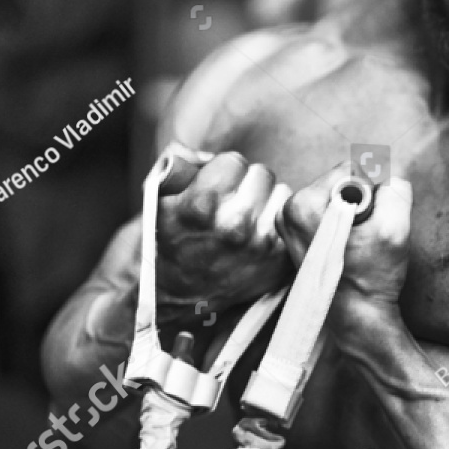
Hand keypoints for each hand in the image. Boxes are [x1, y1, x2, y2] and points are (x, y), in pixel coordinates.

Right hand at [154, 150, 292, 313]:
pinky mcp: (280, 258)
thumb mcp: (159, 199)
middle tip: (231, 202)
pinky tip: (258, 233)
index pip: (234, 161)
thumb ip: (178, 162)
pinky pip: (289, 219)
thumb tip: (205, 154)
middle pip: (261, 174)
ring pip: (280, 193)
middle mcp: (235, 225)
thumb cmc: (171, 241)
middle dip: (246, 183)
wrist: (183, 294)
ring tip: (245, 218)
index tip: (215, 187)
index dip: (222, 171)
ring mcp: (261, 244)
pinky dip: (276, 221)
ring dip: (266, 201)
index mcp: (203, 206)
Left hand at [280, 166, 411, 313]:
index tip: (372, 223)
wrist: (358, 319)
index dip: (373, 192)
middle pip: (340, 181)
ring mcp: (289, 224)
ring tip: (358, 243)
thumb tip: (387, 174)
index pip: (350, 169)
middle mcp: (287, 211)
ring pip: (336, 196)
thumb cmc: (372, 279)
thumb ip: (395, 188)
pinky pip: (329, 211)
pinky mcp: (297, 234)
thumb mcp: (394, 227)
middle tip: (366, 235)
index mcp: (302, 205)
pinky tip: (350, 247)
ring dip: (355, 212)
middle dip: (362, 201)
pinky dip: (345, 222)